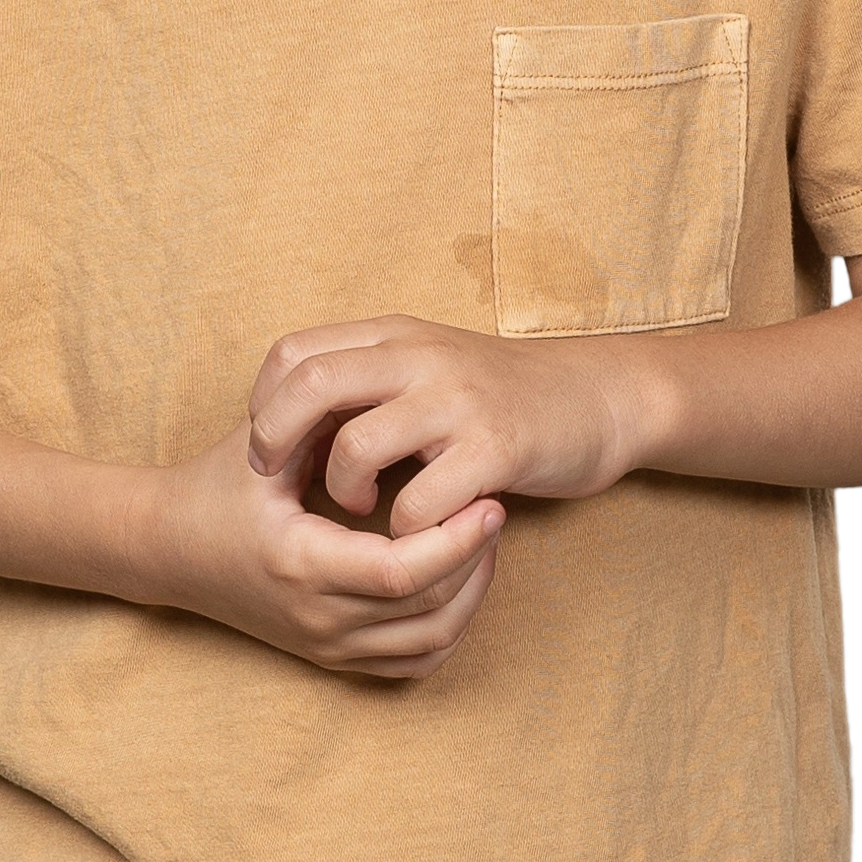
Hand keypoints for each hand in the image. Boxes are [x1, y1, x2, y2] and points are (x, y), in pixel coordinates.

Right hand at [141, 403, 508, 683]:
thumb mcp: (266, 449)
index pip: (404, 571)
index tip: (486, 499)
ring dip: (470, 594)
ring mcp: (326, 645)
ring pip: (431, 642)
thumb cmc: (215, 489)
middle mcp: (317, 618)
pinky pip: (414, 662)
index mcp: (301, 565)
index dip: (457, 540)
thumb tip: (397, 395)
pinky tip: (458, 581)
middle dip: (475, 559)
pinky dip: (448, 627)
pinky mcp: (332, 657)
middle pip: (429, 608)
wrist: (166, 550)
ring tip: (481, 541)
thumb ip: (326, 423)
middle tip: (494, 509)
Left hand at [250, 314, 647, 535]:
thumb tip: (291, 421)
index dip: (264, 404)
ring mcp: (457, 402)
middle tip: (278, 480)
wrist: (598, 398)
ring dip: (342, 490)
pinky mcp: (494, 449)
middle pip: (309, 385)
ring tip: (359, 506)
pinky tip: (417, 525)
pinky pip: (420, 500)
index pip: (293, 353)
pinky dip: (405, 527)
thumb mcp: (426, 365)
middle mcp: (419, 357)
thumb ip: (366, 379)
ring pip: (356, 447)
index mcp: (394, 335)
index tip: (269, 445)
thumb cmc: (499, 393)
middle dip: (275, 441)